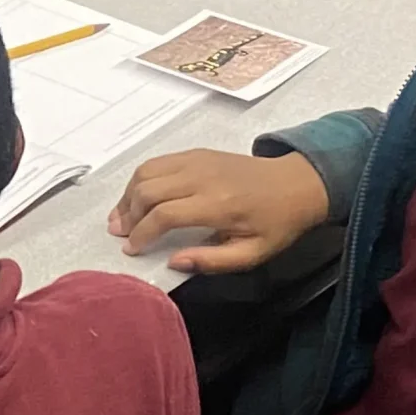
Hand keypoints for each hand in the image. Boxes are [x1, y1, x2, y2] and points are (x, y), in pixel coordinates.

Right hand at [108, 148, 330, 272]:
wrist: (296, 183)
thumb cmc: (276, 223)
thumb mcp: (253, 253)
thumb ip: (212, 260)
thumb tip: (173, 262)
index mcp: (218, 205)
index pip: (164, 215)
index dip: (142, 234)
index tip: (132, 249)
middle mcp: (201, 177)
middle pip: (148, 191)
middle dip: (128, 214)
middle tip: (119, 234)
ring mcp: (196, 160)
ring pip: (147, 172)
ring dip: (128, 194)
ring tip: (122, 216)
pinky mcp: (195, 153)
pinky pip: (157, 162)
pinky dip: (140, 179)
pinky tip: (137, 196)